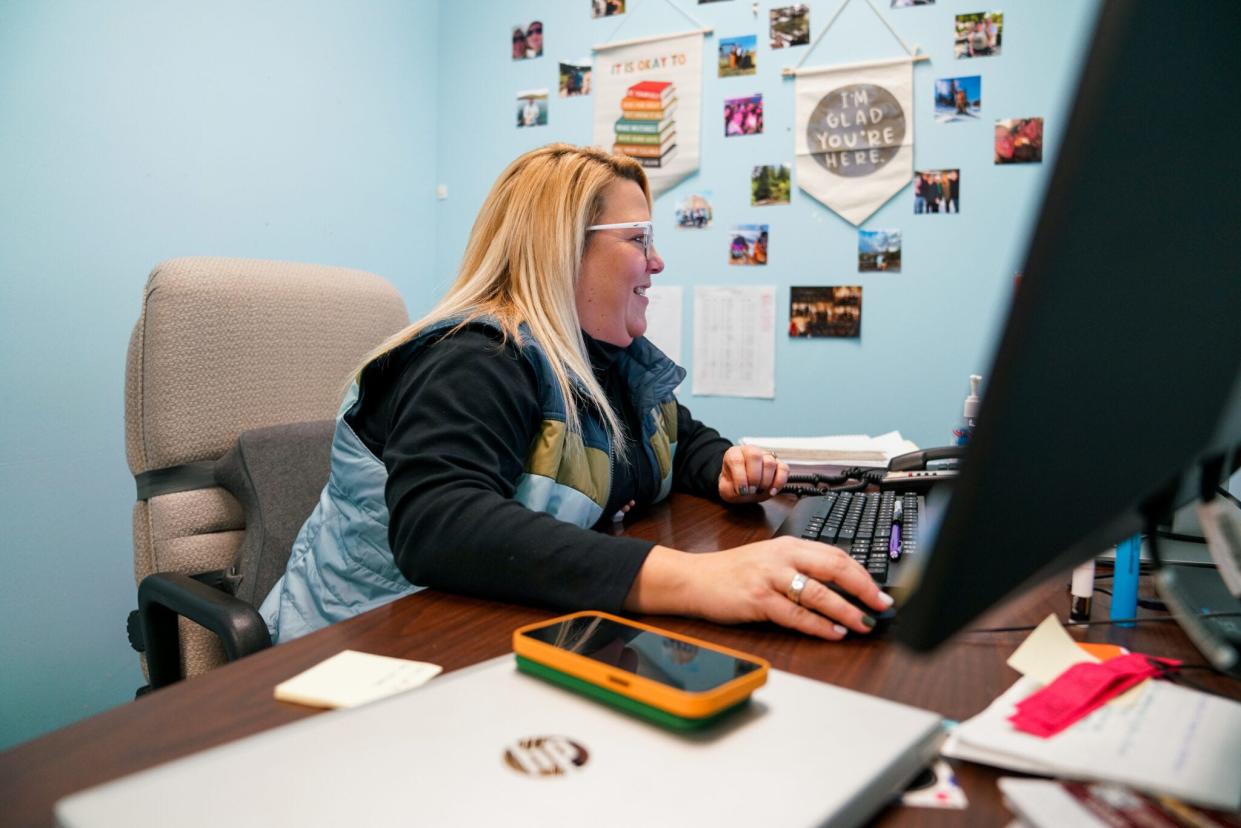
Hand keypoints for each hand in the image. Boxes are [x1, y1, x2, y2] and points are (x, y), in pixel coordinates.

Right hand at [627, 538, 893, 640]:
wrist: (695, 578)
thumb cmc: (734, 572)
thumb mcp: (771, 560)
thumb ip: (802, 567)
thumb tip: (841, 587)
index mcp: (790, 545)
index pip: (836, 555)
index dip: (863, 574)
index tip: (881, 591)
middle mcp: (782, 557)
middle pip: (834, 568)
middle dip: (863, 589)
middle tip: (881, 606)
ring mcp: (769, 577)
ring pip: (818, 593)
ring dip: (845, 611)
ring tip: (863, 624)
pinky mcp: (757, 599)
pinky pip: (795, 614)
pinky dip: (818, 625)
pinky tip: (833, 632)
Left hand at [718, 445, 789, 502]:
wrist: (742, 488)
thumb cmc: (733, 486)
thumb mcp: (725, 490)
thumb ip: (729, 489)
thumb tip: (743, 489)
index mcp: (734, 454)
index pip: (737, 460)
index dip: (740, 478)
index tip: (741, 491)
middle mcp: (750, 451)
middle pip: (755, 456)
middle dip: (754, 477)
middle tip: (751, 490)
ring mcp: (765, 456)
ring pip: (770, 462)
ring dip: (765, 481)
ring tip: (759, 490)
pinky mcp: (778, 464)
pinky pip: (784, 469)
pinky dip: (779, 482)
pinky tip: (772, 491)